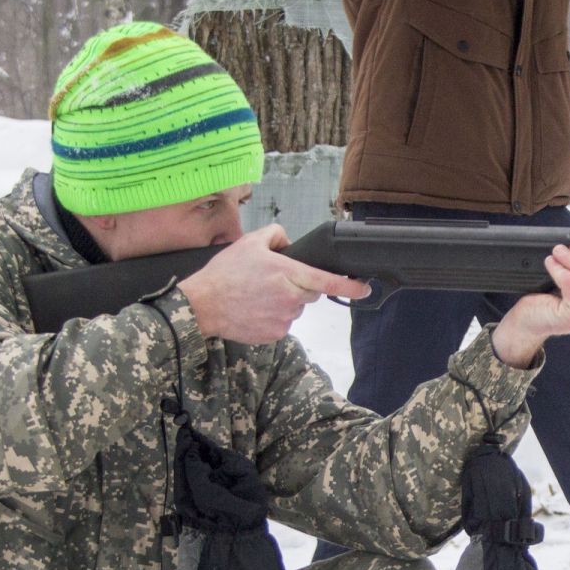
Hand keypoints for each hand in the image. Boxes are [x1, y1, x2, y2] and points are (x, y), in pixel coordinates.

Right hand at [179, 226, 370, 344]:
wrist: (204, 305)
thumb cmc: (225, 274)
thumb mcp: (250, 242)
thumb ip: (276, 235)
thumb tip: (289, 242)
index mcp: (288, 274)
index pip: (328, 281)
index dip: (350, 286)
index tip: (365, 288)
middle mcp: (290, 298)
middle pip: (311, 292)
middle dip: (299, 285)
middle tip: (272, 280)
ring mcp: (284, 319)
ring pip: (297, 308)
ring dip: (285, 301)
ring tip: (258, 295)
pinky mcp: (275, 334)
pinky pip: (284, 322)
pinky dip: (274, 315)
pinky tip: (255, 309)